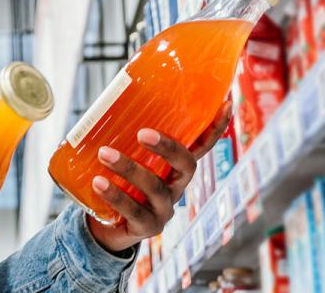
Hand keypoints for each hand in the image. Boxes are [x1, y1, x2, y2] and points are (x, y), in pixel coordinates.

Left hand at [85, 100, 232, 251]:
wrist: (105, 226)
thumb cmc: (119, 181)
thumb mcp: (126, 157)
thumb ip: (125, 135)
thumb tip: (109, 97)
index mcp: (176, 167)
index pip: (202, 146)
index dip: (216, 128)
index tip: (226, 103)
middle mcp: (177, 187)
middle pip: (186, 166)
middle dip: (168, 148)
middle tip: (142, 132)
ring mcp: (164, 209)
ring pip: (155, 188)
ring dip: (129, 168)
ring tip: (104, 153)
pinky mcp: (146, 227)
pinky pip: (133, 211)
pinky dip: (115, 195)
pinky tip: (98, 182)